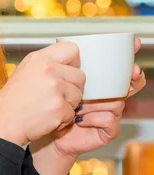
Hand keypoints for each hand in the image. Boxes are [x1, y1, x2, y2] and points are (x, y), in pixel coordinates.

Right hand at [0, 42, 84, 146]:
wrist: (4, 122)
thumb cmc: (12, 100)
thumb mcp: (24, 72)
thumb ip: (46, 65)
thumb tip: (67, 66)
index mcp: (38, 58)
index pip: (71, 49)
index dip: (73, 63)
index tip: (67, 72)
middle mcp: (48, 69)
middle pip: (80, 75)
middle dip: (72, 87)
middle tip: (56, 95)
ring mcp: (55, 88)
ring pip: (79, 95)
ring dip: (68, 104)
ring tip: (48, 106)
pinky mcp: (60, 107)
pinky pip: (73, 112)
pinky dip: (63, 119)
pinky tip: (48, 117)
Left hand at [30, 37, 146, 174]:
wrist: (39, 129)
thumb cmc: (43, 102)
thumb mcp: (51, 77)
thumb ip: (64, 62)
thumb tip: (75, 47)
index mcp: (94, 82)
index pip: (116, 69)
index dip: (126, 59)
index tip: (134, 44)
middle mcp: (105, 97)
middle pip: (127, 85)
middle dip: (132, 77)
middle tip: (133, 71)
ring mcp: (107, 113)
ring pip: (116, 101)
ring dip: (96, 102)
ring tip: (78, 105)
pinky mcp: (106, 130)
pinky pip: (109, 120)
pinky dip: (94, 118)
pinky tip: (80, 119)